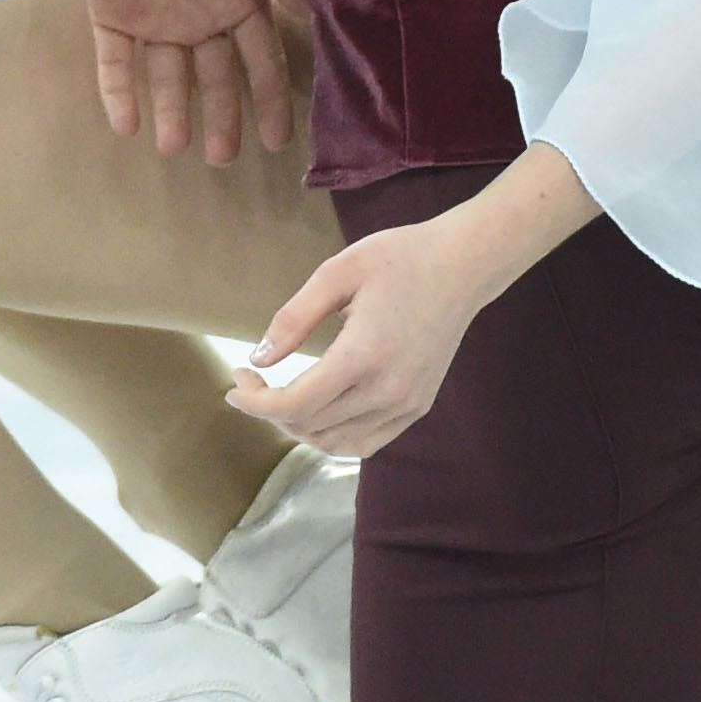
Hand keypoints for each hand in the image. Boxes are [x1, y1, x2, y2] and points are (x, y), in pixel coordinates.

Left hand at [78, 0, 312, 163]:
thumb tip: (313, 17)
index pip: (260, 58)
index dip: (270, 98)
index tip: (279, 140)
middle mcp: (200, 14)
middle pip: (215, 76)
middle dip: (222, 117)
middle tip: (223, 159)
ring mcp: (155, 16)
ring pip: (167, 75)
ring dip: (171, 111)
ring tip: (175, 147)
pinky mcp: (110, 11)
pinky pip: (114, 59)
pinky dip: (118, 91)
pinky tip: (126, 125)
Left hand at [225, 143, 603, 458]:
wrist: (465, 265)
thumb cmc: (401, 258)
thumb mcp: (339, 271)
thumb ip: (294, 317)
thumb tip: (259, 359)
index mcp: (364, 355)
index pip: (295, 405)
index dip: (255, 402)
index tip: (235, 383)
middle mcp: (387, 390)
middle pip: (309, 426)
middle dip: (269, 408)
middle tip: (252, 377)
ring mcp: (406, 404)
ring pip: (334, 443)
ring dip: (299, 426)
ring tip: (282, 396)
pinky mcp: (418, 407)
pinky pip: (365, 443)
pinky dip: (333, 436)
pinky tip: (319, 410)